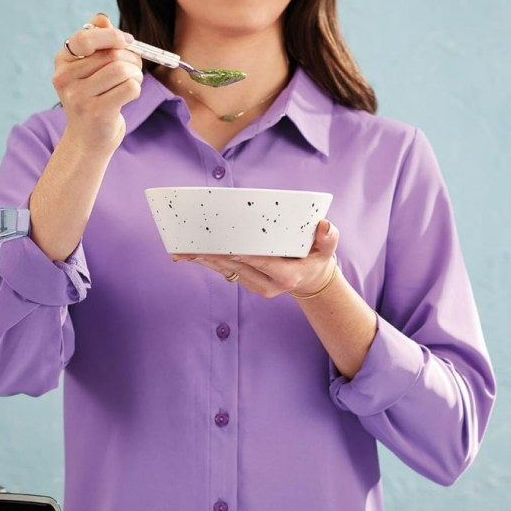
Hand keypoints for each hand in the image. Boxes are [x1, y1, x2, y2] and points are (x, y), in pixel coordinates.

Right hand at [54, 13, 142, 149]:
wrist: (88, 139)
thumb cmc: (93, 98)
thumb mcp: (89, 68)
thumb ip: (95, 41)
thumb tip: (102, 19)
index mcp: (62, 61)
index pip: (86, 38)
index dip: (112, 36)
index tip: (127, 41)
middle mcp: (65, 78)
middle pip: (111, 54)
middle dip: (131, 58)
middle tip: (135, 66)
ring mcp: (78, 97)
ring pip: (121, 70)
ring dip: (136, 73)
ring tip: (133, 79)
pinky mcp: (96, 113)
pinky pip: (129, 88)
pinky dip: (136, 88)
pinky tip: (129, 94)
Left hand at [172, 220, 339, 298]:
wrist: (310, 280)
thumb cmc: (317, 259)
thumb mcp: (328, 250)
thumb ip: (329, 238)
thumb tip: (325, 225)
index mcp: (286, 275)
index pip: (261, 262)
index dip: (244, 255)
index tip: (227, 248)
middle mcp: (266, 284)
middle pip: (236, 267)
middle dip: (213, 256)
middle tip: (191, 246)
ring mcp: (253, 284)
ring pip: (224, 270)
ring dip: (203, 260)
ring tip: (181, 251)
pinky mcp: (244, 281)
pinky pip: (222, 270)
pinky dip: (205, 261)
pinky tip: (187, 254)